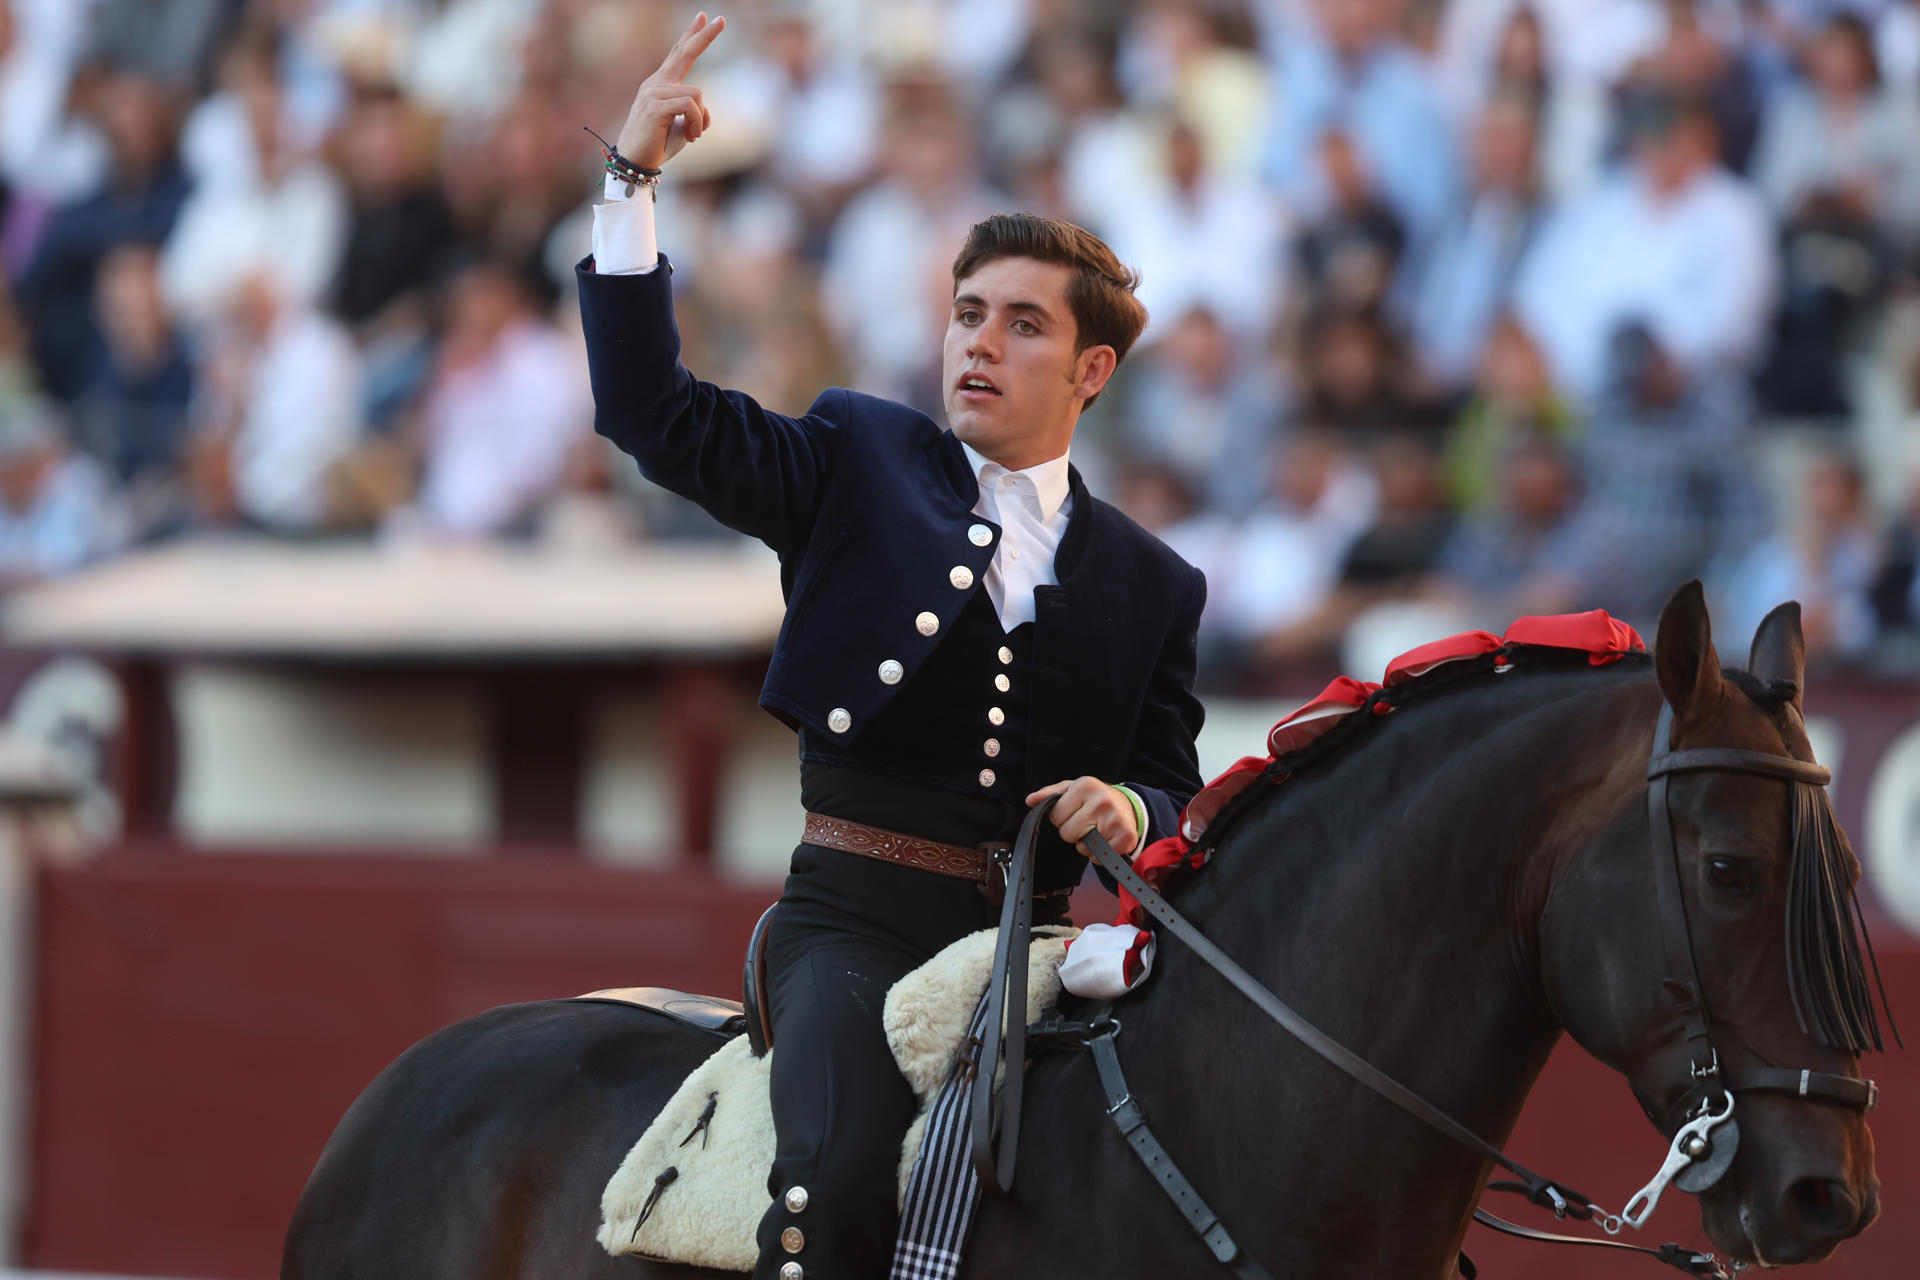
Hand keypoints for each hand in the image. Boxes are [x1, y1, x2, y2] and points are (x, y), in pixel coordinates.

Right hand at [616, 11, 725, 169]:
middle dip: (704, 36)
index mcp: (660, 85)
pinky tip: (692, 138)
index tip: (704, 17)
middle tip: (721, 19)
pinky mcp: (655, 106)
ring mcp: (653, 92)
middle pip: (684, 52)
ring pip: (697, 94)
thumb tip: (706, 112)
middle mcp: (655, 84)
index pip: (678, 54)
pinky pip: (691, 106)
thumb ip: (696, 116)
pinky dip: (697, 124)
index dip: (691, 35)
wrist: (635, 164)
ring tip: (694, 136)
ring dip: (701, 119)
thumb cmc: (658, 146)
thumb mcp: (683, 129)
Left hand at [1027, 777, 1139, 859]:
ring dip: (1087, 845)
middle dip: (1074, 832)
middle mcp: (1101, 800)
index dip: (1062, 818)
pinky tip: (1106, 840)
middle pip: (1067, 833)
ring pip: (1082, 848)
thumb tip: (1030, 800)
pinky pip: (1098, 857)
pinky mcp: (1125, 836)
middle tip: (1087, 823)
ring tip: (1097, 830)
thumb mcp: (1073, 789)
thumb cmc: (1095, 798)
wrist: (1128, 806)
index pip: (1056, 816)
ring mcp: (1114, 819)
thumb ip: (1050, 794)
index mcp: (1085, 785)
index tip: (1074, 813)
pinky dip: (1099, 855)